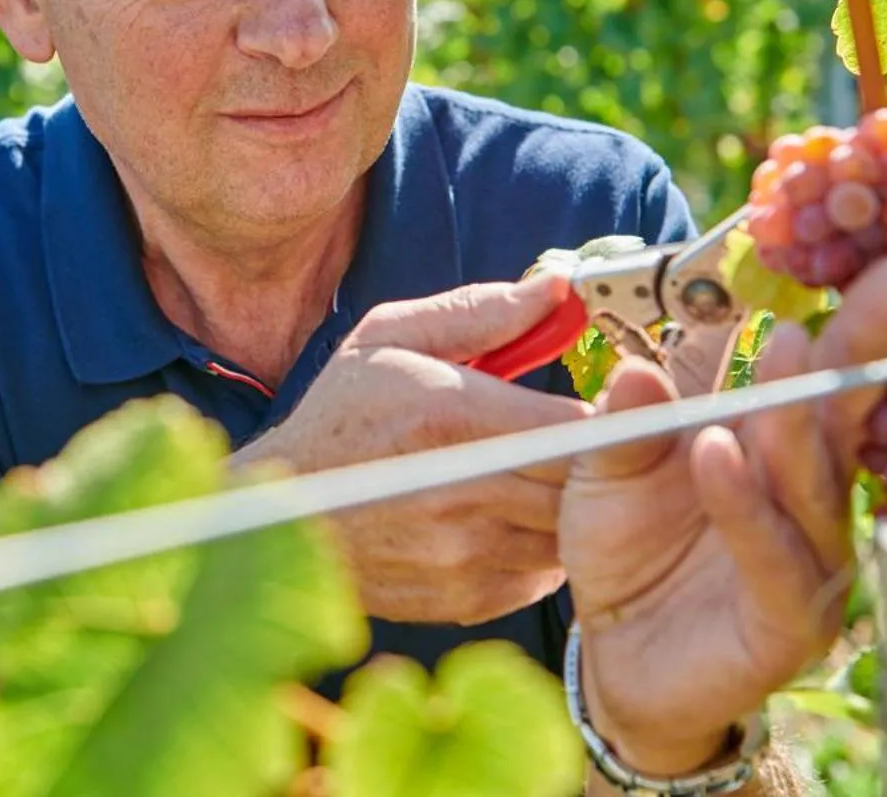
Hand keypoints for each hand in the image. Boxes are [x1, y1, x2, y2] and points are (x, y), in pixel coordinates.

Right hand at [233, 272, 585, 624]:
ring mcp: (466, 553)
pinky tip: (505, 516)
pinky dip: (537, 546)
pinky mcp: (467, 597)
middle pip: (586, 484)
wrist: (281, 514)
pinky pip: (542, 575)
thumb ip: (480, 311)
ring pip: (570, 533)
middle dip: (593, 460)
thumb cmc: (340, 416)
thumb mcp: (392, 337)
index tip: (602, 400)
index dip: (605, 412)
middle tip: (574, 437)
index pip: (579, 425)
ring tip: (532, 474)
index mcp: (449, 414)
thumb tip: (556, 289)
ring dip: (566, 505)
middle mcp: (463, 490)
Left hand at [560, 254, 886, 775]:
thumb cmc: (628, 550)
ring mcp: (809, 561)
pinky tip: (717, 452)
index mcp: (780, 447)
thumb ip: (625, 421)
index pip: (832, 372)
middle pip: (846, 411)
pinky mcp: (787, 621)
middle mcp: (811, 497)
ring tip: (783, 344)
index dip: (868, 316)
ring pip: (815, 478)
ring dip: (795, 412)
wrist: (618, 661)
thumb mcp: (606, 470)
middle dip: (872, 339)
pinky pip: (771, 554)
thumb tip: (638, 367)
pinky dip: (742, 501)